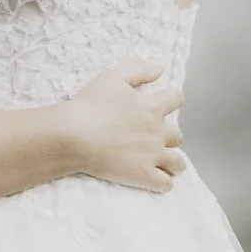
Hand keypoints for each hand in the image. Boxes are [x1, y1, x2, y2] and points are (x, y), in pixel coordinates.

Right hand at [65, 57, 185, 191]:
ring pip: (178, 163)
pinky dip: (163, 182)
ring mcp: (152, 156)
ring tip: (163, 163)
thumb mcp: (112, 77)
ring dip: (173, 162)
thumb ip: (139, 70)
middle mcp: (157, 132)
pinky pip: (165, 184)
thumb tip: (160, 68)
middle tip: (155, 138)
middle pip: (177, 135)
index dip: (172, 100)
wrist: (72, 135)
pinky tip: (155, 178)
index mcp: (152, 107)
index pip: (176, 100)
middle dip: (169, 136)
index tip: (165, 103)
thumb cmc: (89, 105)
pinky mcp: (142, 175)